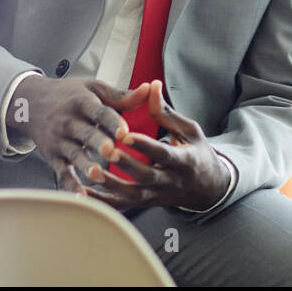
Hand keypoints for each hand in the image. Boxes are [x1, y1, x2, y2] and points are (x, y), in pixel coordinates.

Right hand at [6, 75, 150, 195]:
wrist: (30, 103)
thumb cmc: (69, 95)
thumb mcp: (93, 89)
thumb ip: (122, 95)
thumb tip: (149, 88)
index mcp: (83, 102)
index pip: (99, 112)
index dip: (112, 122)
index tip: (125, 132)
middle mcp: (69, 121)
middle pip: (86, 133)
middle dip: (98, 143)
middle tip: (111, 152)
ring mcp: (60, 140)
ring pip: (74, 154)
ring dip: (85, 165)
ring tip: (97, 174)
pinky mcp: (53, 156)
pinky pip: (61, 172)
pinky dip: (70, 185)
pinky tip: (81, 196)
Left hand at [79, 81, 231, 212]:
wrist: (208, 188)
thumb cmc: (197, 153)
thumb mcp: (188, 130)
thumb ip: (165, 111)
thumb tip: (152, 85)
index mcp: (185, 160)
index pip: (163, 153)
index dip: (144, 145)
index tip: (125, 135)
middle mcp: (171, 180)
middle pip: (146, 175)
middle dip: (125, 164)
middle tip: (105, 150)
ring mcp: (158, 195)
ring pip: (132, 195)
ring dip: (110, 186)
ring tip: (91, 172)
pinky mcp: (146, 203)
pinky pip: (122, 206)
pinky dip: (103, 202)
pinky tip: (83, 194)